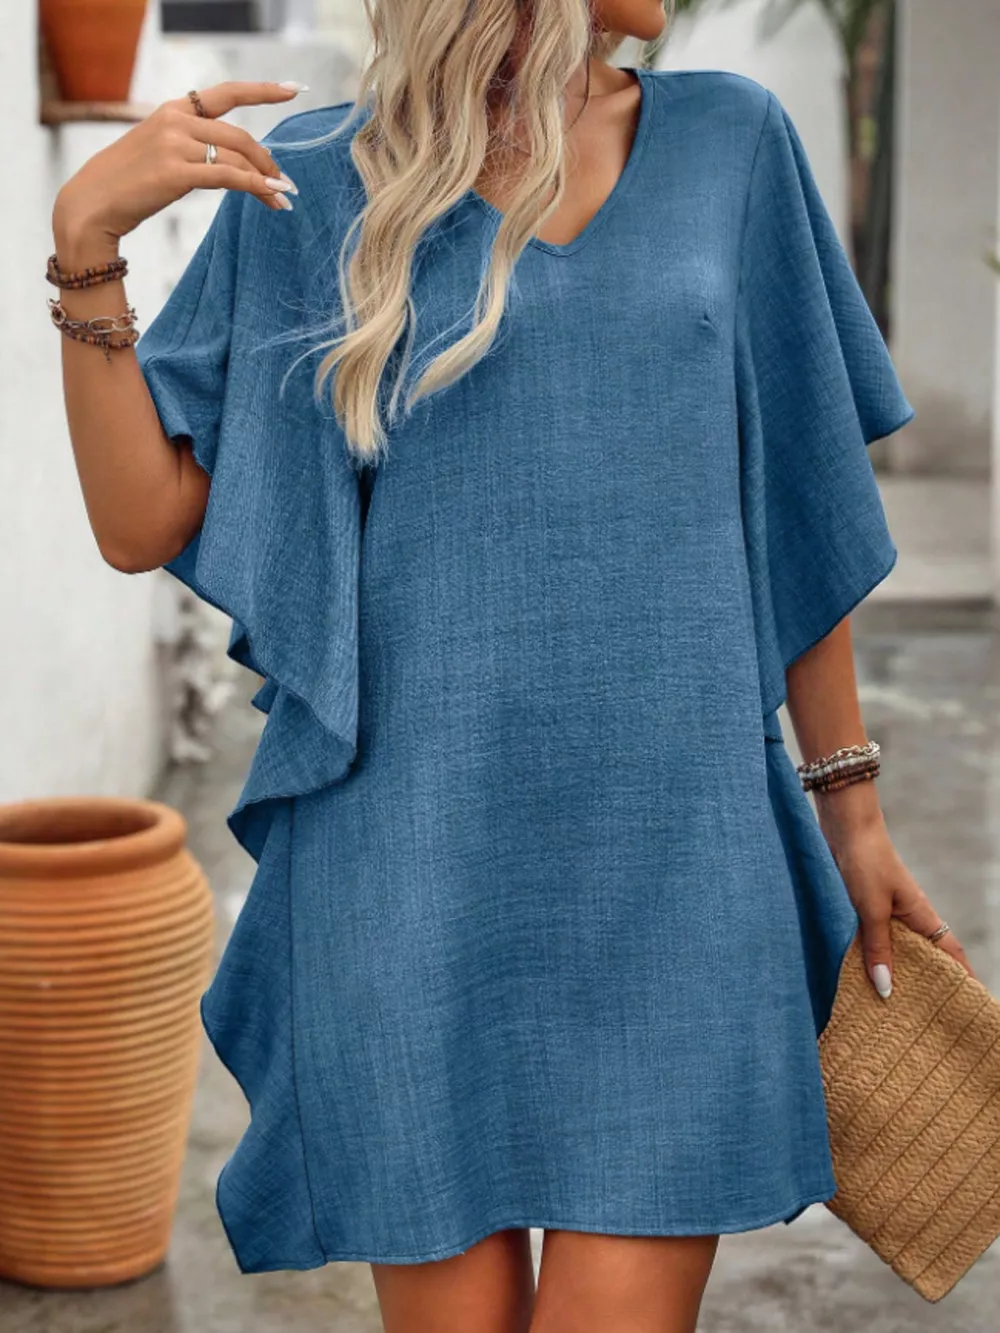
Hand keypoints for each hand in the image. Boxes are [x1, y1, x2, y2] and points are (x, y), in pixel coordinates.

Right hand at [52, 80, 304, 263]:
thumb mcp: (161, 152)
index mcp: (174, 110)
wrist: (93, 202)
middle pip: (239, 136)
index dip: (262, 91)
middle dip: (266, 161)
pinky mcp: (175, 172)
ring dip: (266, 179)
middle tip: (284, 182)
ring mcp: (175, 144)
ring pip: (236, 158)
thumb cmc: (128, 183)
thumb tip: (236, 164)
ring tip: (282, 197)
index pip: (226, 94)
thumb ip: (193, 147)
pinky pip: (228, 177)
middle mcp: (176, 120)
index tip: (292, 90)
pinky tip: (272, 196)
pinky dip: (255, 186)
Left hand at [818, 804, 974, 998]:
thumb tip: (886, 989)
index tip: (967, 1005)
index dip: (962, 977)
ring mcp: (887, 912)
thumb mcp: (872, 909)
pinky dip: (873, 958)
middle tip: (923, 1019)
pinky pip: (875, 940)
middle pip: (925, 956)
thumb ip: (878, 947)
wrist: (845, 826)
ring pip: (897, 950)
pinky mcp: (865, 907)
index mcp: (922, 916)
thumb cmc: (865, 862)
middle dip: (927, 984)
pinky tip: (860, 975)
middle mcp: (908, 917)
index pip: (951, 953)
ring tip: (890, 1008)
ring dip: (896, 973)